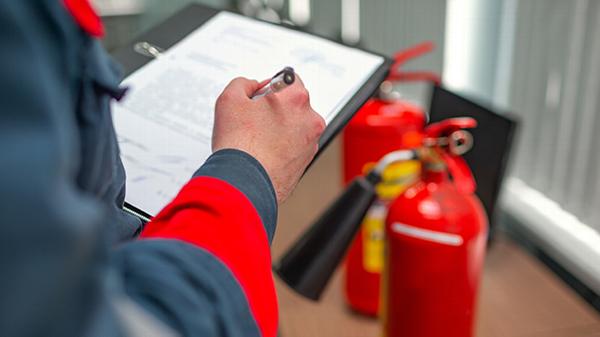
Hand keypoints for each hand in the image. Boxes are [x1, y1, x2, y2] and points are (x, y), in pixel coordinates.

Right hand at [212, 76, 325, 203]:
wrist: (244, 184)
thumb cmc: (240, 145)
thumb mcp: (229, 99)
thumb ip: (243, 83)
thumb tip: (251, 86)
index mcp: (296, 98)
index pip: (289, 79)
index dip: (270, 86)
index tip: (260, 96)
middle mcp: (310, 119)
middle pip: (294, 103)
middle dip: (276, 108)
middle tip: (254, 119)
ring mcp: (310, 142)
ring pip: (295, 126)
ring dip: (280, 128)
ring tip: (257, 139)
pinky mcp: (306, 161)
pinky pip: (295, 145)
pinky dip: (282, 146)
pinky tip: (264, 152)